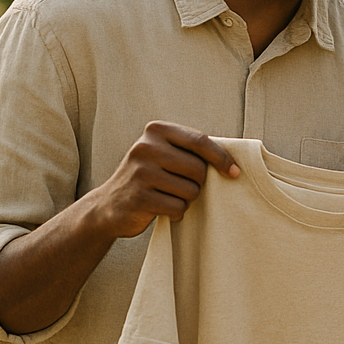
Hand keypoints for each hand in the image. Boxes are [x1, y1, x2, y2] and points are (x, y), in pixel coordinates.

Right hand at [85, 121, 238, 238]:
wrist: (108, 206)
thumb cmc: (149, 177)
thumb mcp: (165, 154)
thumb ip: (191, 150)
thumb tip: (234, 161)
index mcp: (156, 130)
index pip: (200, 141)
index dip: (222, 158)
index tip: (234, 172)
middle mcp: (145, 147)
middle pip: (199, 169)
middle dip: (198, 183)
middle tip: (180, 186)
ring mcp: (140, 172)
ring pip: (191, 191)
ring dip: (186, 199)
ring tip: (167, 196)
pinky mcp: (139, 197)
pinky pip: (178, 207)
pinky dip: (176, 212)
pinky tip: (160, 208)